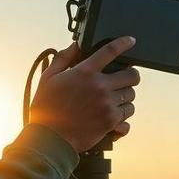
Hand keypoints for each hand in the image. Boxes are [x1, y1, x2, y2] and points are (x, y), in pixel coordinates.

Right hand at [28, 36, 140, 152]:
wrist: (50, 137)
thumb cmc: (46, 108)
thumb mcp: (48, 78)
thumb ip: (62, 59)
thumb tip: (75, 45)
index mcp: (85, 72)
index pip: (110, 51)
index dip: (124, 43)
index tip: (131, 41)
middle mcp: (100, 87)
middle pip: (132, 75)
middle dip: (131, 75)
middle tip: (125, 78)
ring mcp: (107, 104)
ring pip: (131, 96)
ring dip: (126, 97)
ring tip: (116, 100)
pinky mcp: (110, 122)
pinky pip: (128, 117)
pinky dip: (123, 117)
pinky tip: (116, 117)